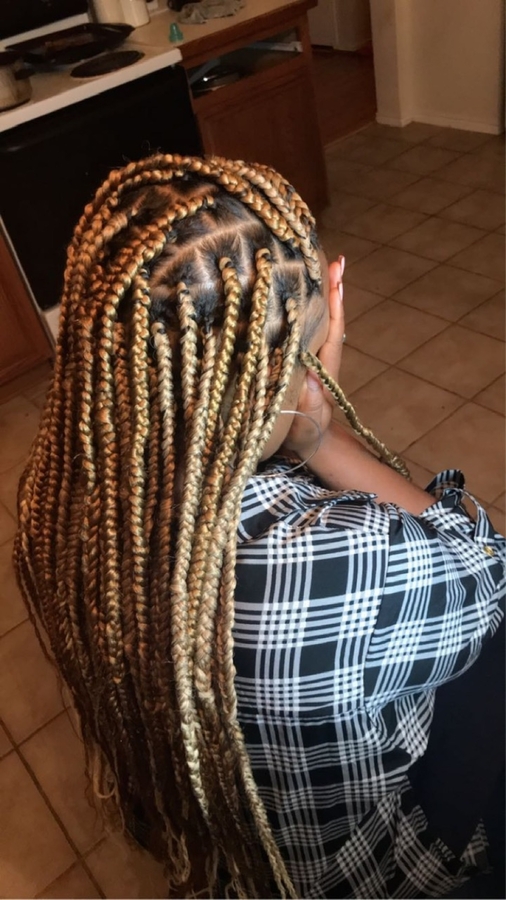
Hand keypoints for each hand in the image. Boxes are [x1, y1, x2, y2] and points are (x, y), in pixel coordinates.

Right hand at [281, 256, 344, 461]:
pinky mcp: (298, 358)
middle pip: (329, 318)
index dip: (335, 306)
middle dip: (332, 290)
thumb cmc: (306, 432)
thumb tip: (311, 378)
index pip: (332, 331)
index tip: (337, 280)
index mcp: (324, 368)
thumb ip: (310, 403)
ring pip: (318, 320)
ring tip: (320, 264)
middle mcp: (320, 356)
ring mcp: (310, 356)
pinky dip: (304, 307)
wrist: (308, 440)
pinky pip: (303, 328)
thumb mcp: (306, 422)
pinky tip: (295, 290)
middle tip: (336, 259)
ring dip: (320, 294)